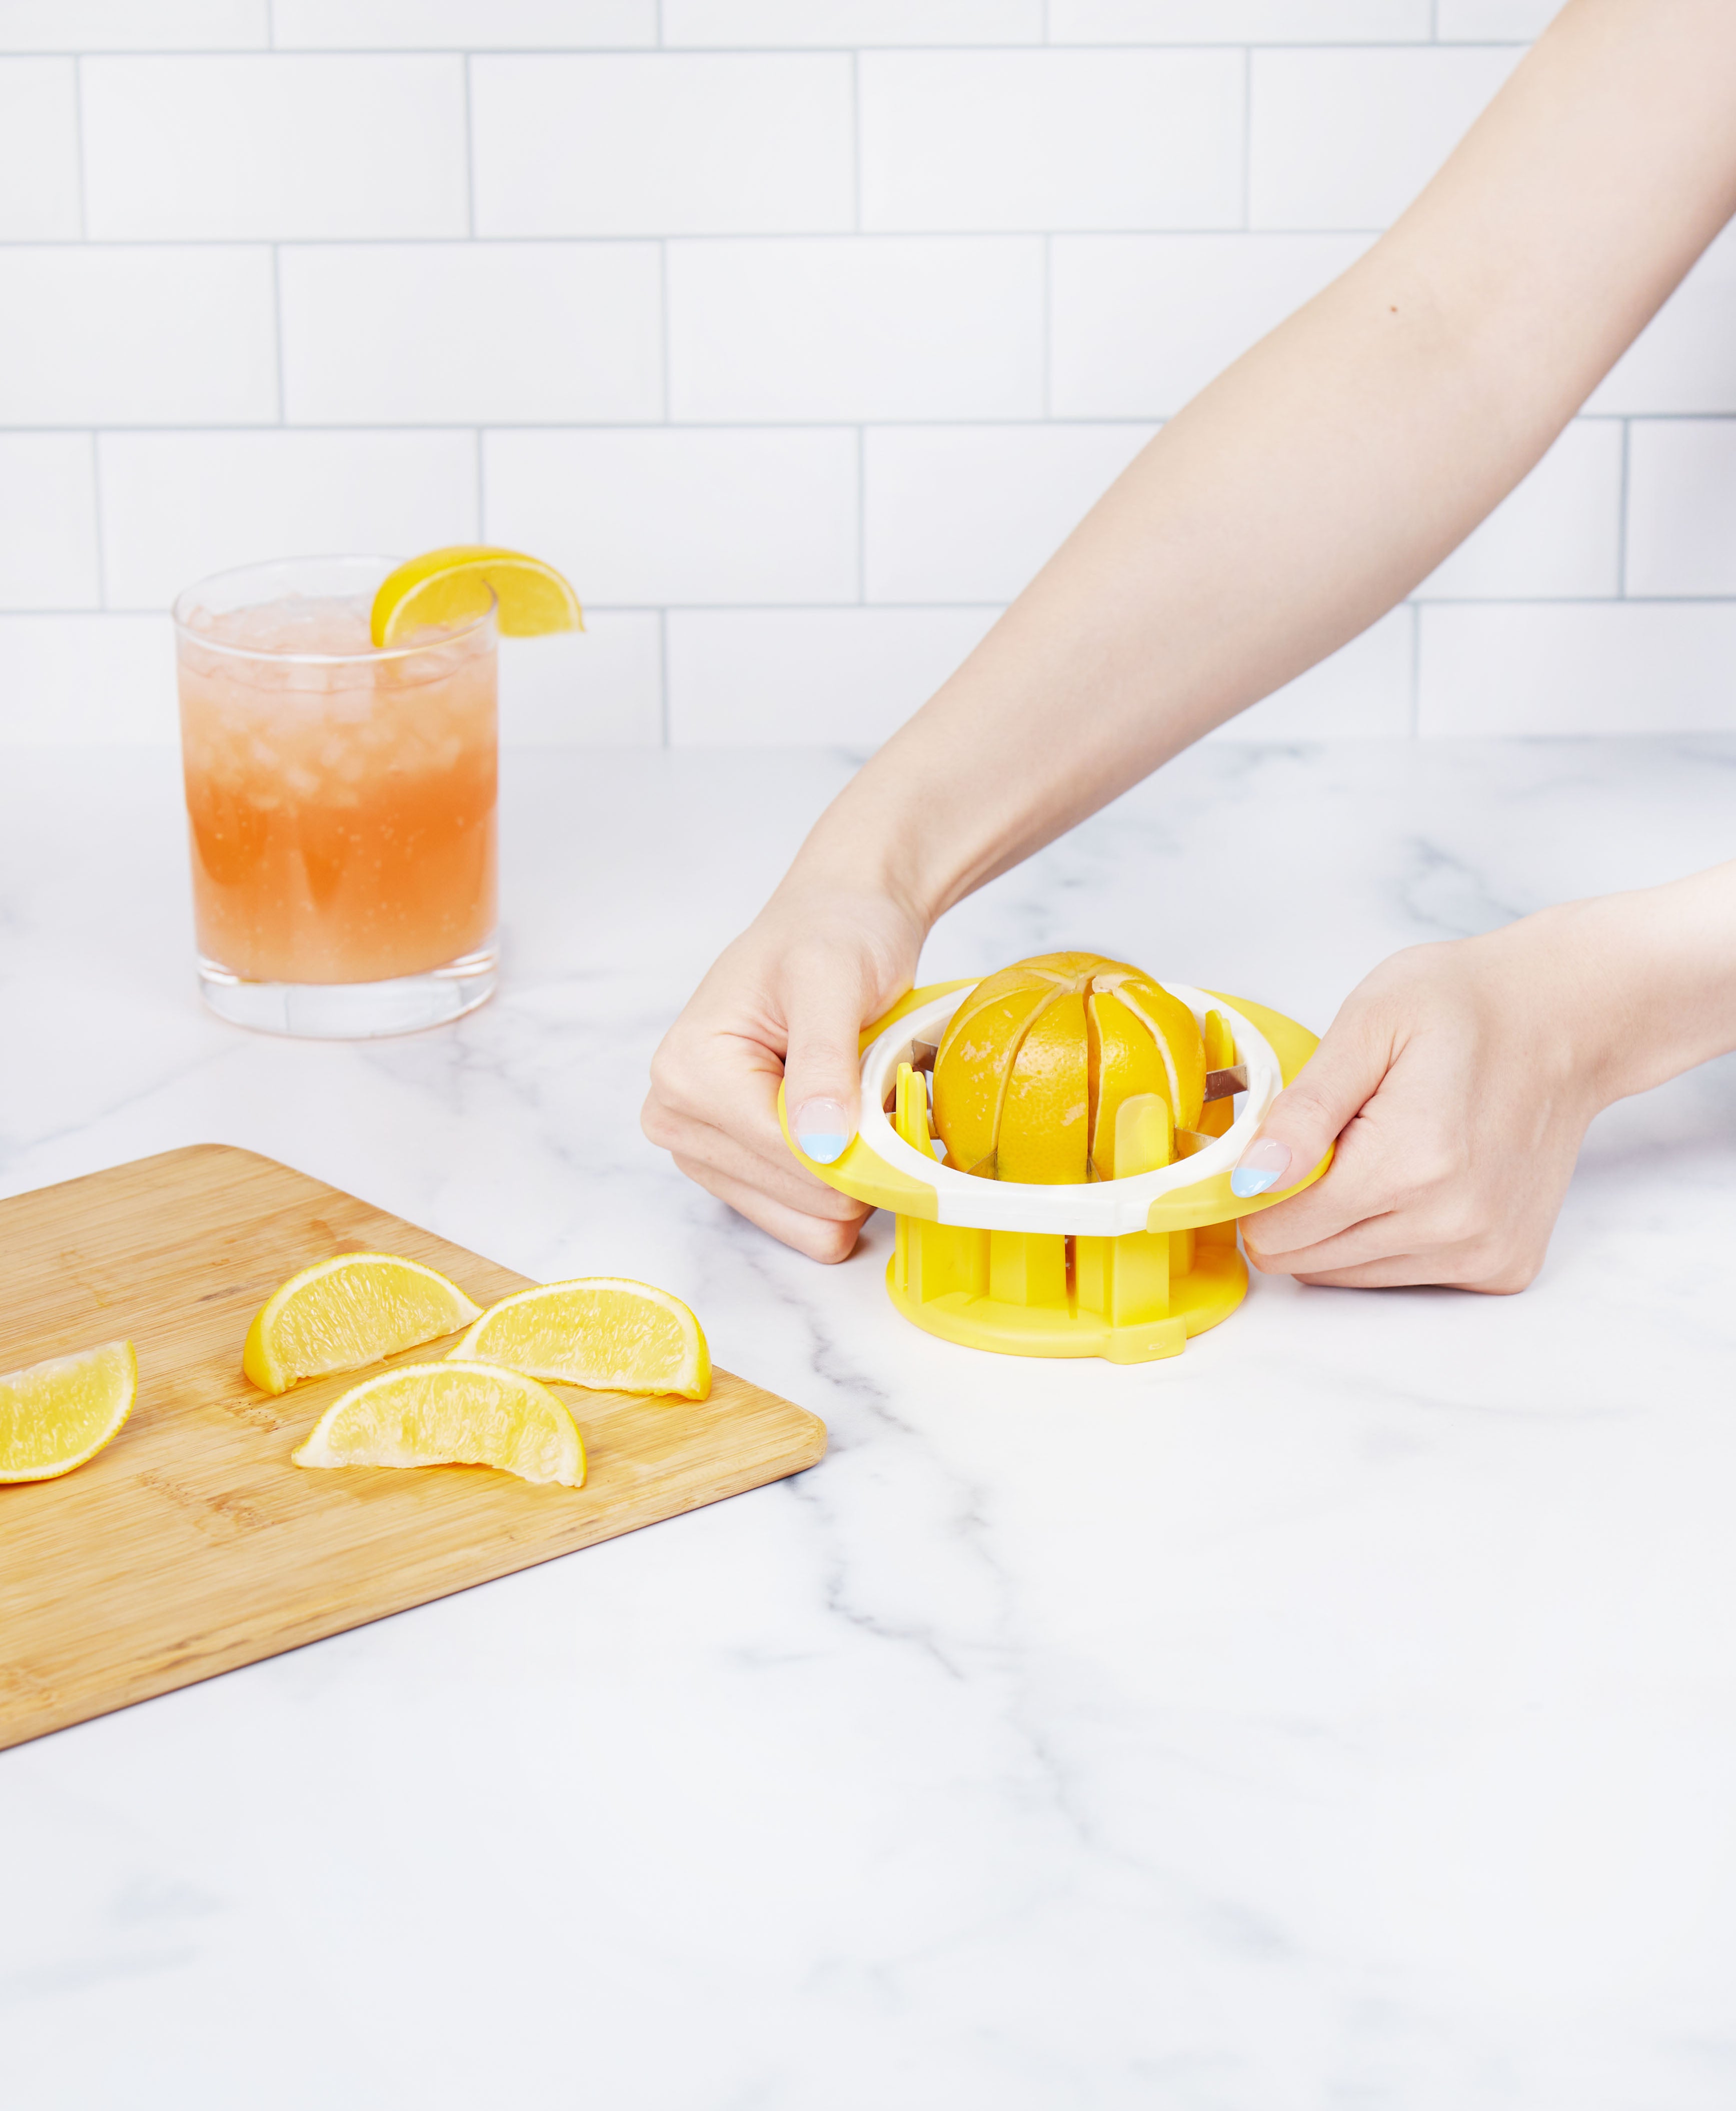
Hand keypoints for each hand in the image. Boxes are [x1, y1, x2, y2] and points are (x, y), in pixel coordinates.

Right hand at [642, 884, 924, 1262]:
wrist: (836, 920)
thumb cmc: (831, 935)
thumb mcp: (831, 979)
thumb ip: (823, 1062)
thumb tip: (820, 1144)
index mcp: (687, 1073)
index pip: (788, 1157)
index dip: (860, 1142)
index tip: (896, 1097)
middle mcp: (678, 1119)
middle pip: (799, 1198)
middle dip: (856, 1153)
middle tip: (873, 1084)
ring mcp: (704, 1151)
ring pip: (807, 1222)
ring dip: (854, 1171)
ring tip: (857, 1100)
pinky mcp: (736, 1171)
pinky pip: (806, 1222)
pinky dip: (845, 1186)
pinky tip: (848, 1128)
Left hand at [1236, 918, 1612, 1291]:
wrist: (1567, 1019)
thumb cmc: (1466, 1007)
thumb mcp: (1369, 1025)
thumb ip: (1305, 1111)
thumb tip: (1251, 1178)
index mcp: (1411, 1165)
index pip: (1277, 1231)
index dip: (1258, 1188)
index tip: (1278, 1146)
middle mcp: (1452, 1226)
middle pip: (1307, 1260)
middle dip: (1299, 1205)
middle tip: (1338, 1138)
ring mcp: (1483, 1255)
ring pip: (1349, 1275)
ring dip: (1343, 1223)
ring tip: (1385, 1151)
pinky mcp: (1502, 1268)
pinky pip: (1402, 1276)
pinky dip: (1391, 1234)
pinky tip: (1422, 1176)